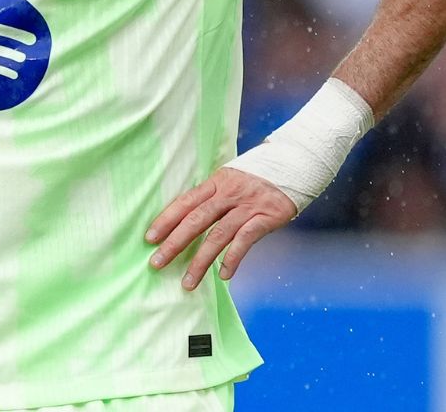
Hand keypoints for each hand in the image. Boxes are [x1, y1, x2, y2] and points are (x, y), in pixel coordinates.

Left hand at [145, 167, 297, 289]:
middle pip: (197, 219)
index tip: (149, 238)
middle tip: (157, 263)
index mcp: (218, 182)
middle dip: (175, 243)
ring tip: (188, 283)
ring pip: (218, 235)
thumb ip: (214, 195)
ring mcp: (248, 206)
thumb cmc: (259, 176)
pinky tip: (224, 275)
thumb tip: (188, 218)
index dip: (166, 219)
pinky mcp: (266, 216)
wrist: (296, 163)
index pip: (186, 201)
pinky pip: (246, 240)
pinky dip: (233, 258)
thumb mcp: (233, 178)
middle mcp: (230, 193)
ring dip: (201, 261)